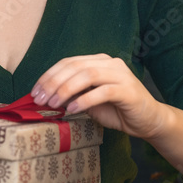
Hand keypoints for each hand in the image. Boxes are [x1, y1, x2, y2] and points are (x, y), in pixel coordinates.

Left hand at [30, 54, 170, 140]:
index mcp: (99, 61)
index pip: (68, 62)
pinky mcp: (128, 90)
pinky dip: (85, 100)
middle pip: (75, 66)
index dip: (49, 75)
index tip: (34, 92)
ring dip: (66, 89)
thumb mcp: (89, 101)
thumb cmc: (117, 110)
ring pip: (88, 75)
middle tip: (40, 99)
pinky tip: (73, 109)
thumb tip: (46, 96)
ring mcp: (121, 75)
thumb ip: (73, 94)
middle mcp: (110, 63)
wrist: (148, 121)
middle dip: (53, 82)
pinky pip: (103, 91)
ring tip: (54, 104)